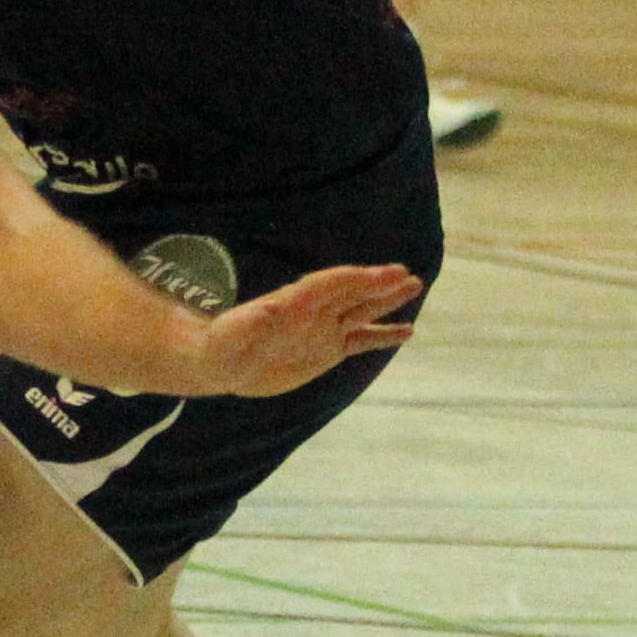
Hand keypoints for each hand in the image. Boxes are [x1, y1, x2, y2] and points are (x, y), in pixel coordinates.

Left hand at [175, 264, 421, 398]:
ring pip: (362, 311)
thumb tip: (268, 311)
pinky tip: (407, 332)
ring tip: (415, 286)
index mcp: (293, 304)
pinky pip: (361, 342)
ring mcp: (324, 330)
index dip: (356, 279)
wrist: (222, 363)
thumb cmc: (220, 345)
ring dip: (387, 300)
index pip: (330, 286)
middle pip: (351, 293)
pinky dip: (383, 337)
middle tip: (406, 274)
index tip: (383, 273)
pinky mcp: (327, 350)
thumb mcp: (229, 334)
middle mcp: (314, 313)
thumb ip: (250, 323)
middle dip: (378, 284)